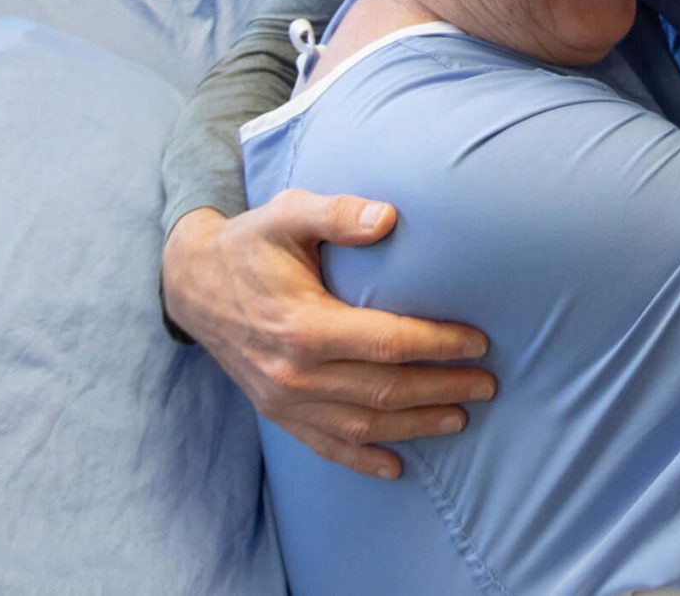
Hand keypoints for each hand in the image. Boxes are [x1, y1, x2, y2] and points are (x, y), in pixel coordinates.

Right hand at [161, 193, 495, 478]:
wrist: (191, 284)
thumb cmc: (250, 244)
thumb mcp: (288, 214)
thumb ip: (337, 213)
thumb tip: (388, 217)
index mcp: (303, 326)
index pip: (387, 343)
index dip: (437, 345)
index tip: (478, 342)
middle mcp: (294, 373)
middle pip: (383, 390)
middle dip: (442, 389)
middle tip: (487, 385)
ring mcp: (283, 400)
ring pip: (362, 425)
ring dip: (415, 426)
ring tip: (461, 418)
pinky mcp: (275, 412)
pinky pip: (324, 446)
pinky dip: (362, 460)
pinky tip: (397, 466)